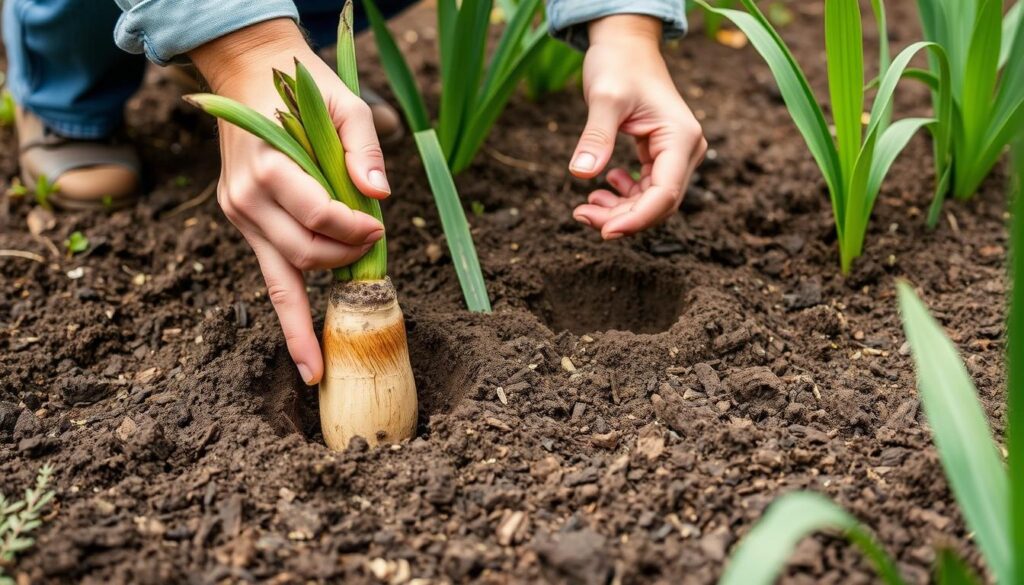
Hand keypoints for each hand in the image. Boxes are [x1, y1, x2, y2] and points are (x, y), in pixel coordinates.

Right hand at [191, 19, 391, 384]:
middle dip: (346, 261)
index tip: (378, 228)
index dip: (355, 231)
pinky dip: (293, 320)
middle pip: (305, 255)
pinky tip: (309, 359)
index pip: (319, 215)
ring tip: (346, 334)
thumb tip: (380, 195)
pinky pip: (273, 279)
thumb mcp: (346, 102)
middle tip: (372, 245)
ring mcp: (240, 216)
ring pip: (283, 280)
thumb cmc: (304, 89)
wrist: (249, 78)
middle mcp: (246, 198)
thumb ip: (365, 146)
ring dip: (320, 303)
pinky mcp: (245, 226)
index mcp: (268, 166)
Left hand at [569, 15, 706, 238]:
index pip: (665, 194)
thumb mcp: (604, 98)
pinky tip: (603, 186)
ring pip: (652, 201)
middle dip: (622, 218)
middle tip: (580, 214)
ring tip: (587, 204)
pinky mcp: (662, 155)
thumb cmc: (618, 64)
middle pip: (659, 204)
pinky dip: (625, 196)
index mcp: (681, 138)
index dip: (636, 219)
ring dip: (621, 210)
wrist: (625, 45)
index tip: (603, 231)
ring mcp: (676, 154)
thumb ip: (596, 136)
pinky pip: (647, 189)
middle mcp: (686, 150)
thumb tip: (581, 174)